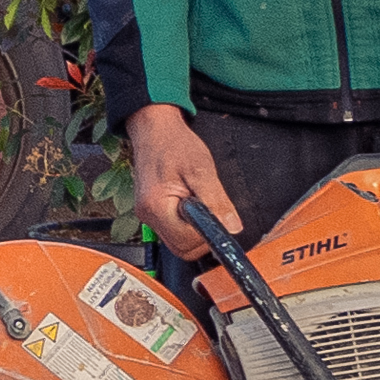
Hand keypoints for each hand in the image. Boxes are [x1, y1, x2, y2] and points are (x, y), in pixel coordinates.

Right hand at [126, 102, 241, 257]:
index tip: (218, 218)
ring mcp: (148, 216)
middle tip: (212, 214)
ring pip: (178, 243)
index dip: (208, 234)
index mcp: (157, 206)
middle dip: (202, 237)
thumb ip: (217, 201)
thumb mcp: (202, 169)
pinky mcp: (152, 213)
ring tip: (201, 206)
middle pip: (181, 249)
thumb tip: (231, 227)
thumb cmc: (174, 144)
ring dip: (195, 233)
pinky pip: (173, 232)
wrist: (154, 130)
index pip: (188, 242)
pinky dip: (188, 226)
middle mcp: (148, 215)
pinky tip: (192, 207)